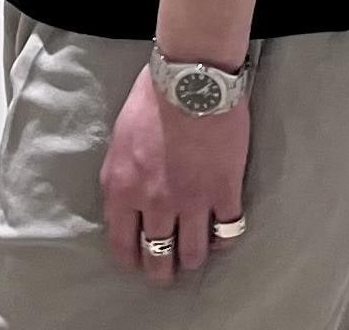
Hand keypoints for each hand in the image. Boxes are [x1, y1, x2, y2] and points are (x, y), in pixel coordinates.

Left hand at [99, 62, 250, 286]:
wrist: (191, 79)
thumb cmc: (153, 97)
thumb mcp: (121, 138)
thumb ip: (123, 174)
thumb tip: (129, 197)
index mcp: (123, 188)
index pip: (122, 244)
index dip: (132, 259)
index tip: (139, 260)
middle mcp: (154, 203)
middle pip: (157, 258)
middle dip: (162, 270)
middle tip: (169, 269)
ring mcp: (192, 201)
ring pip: (193, 254)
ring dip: (194, 258)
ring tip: (196, 253)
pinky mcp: (224, 191)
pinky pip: (227, 232)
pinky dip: (225, 237)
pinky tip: (223, 230)